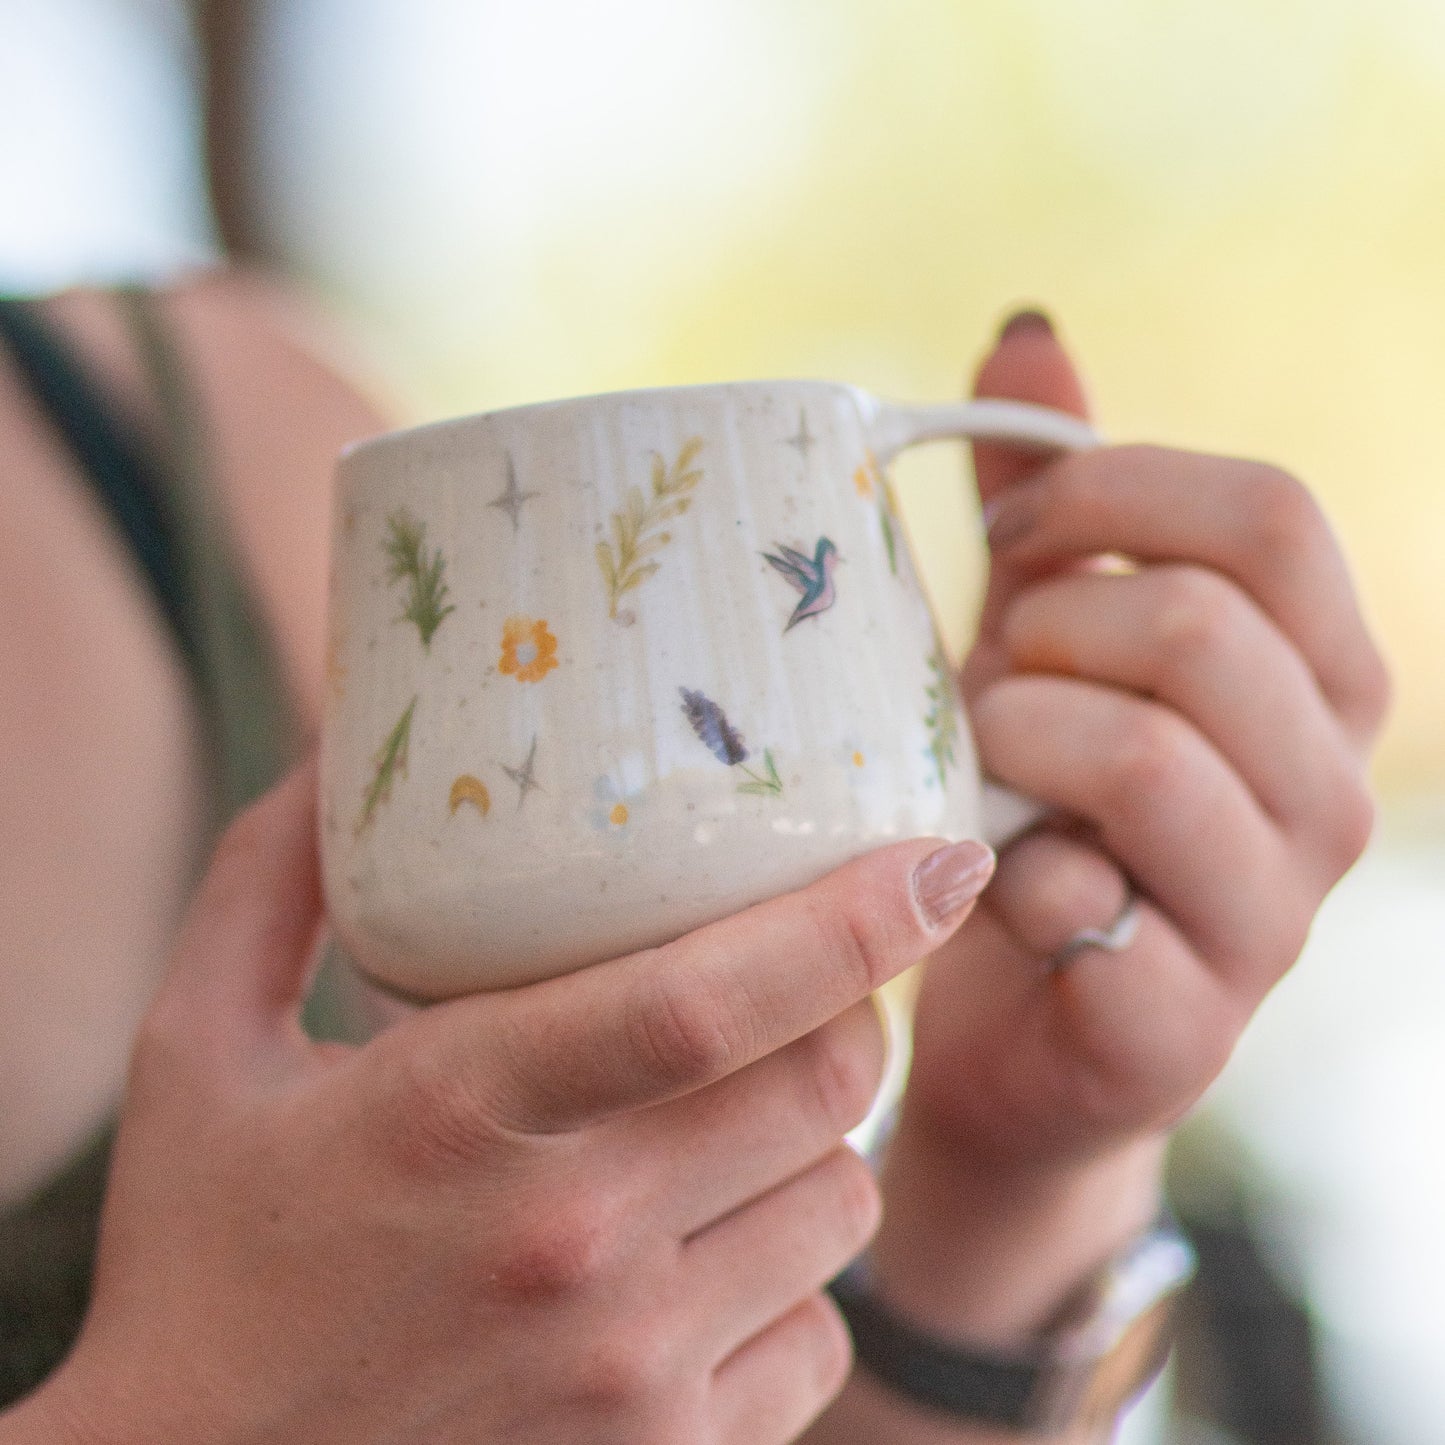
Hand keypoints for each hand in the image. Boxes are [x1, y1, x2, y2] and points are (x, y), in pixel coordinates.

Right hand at [20, 760, 993, 1444]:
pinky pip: (818, 1334)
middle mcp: (569, 1242)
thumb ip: (264, 887)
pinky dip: (792, 1276)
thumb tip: (329, 752)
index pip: (704, 998)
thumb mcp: (195, 1054)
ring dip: (816, 1138)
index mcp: (458, 1112)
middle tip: (803, 980)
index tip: (944, 858)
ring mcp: (629, 1368)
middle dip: (848, 1006)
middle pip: (821, 1083)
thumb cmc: (202, 1264)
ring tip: (726, 1120)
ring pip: (841, 1202)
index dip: (850, 917)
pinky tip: (703, 1256)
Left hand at [854, 313, 1388, 1364]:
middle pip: (1199, 626)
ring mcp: (1270, 917)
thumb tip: (1026, 328)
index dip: (1114, 494)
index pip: (1270, 516)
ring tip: (976, 765)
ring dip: (1014, 738)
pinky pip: (1083, 899)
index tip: (1011, 539)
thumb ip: (1054, 504)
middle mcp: (1327, 789)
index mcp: (1318, 675)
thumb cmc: (1036, 800)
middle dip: (1046, 633)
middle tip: (984, 677)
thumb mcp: (1045, 637)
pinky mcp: (1184, 1024)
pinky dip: (997, 868)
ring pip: (1147, 756)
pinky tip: (978, 875)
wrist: (1013, 1021)